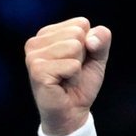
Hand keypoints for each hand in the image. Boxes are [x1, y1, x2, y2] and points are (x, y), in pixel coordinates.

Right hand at [24, 17, 111, 135]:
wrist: (72, 112)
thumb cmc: (81, 84)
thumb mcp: (97, 57)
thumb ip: (101, 39)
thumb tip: (91, 39)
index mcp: (47, 33)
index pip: (81, 23)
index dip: (88, 45)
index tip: (77, 61)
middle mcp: (35, 41)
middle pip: (77, 34)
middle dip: (83, 56)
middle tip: (71, 72)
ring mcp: (33, 56)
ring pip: (74, 47)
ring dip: (78, 67)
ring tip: (67, 78)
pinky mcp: (37, 70)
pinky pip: (72, 65)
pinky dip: (75, 77)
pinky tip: (63, 84)